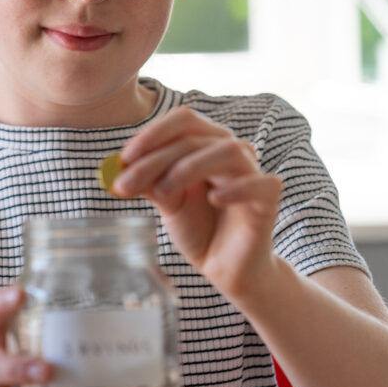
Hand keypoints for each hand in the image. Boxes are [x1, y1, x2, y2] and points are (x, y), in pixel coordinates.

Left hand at [113, 106, 281, 299]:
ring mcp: (252, 172)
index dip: (152, 134)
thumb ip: (148, 182)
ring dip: (190, 167)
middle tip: (125, 184)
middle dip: (155, 159)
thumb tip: (118, 167)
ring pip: (228, 151)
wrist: (224, 266)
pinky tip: (214, 200)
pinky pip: (259, 183)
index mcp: (206, 143)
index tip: (123, 158)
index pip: (182, 120)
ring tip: (165, 192)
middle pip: (195, 136)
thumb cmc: (197, 226)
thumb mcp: (166, 202)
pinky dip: (235, 188)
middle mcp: (230, 150)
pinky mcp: (268, 197)